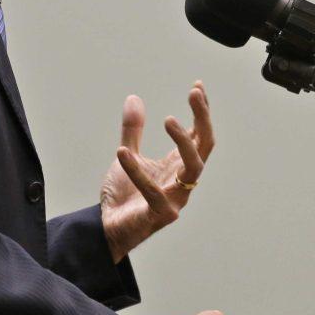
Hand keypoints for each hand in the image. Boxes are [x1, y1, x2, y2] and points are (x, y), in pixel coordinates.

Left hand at [100, 82, 213, 261]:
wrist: (109, 228)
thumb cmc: (125, 195)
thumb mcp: (127, 154)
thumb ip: (132, 131)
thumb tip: (134, 99)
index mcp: (178, 165)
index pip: (199, 135)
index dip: (202, 112)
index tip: (198, 86)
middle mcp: (183, 180)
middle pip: (205, 146)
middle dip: (203, 119)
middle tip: (195, 94)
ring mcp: (175, 197)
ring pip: (194, 167)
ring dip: (184, 142)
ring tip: (168, 119)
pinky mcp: (161, 213)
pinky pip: (153, 190)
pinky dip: (137, 170)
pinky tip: (122, 152)